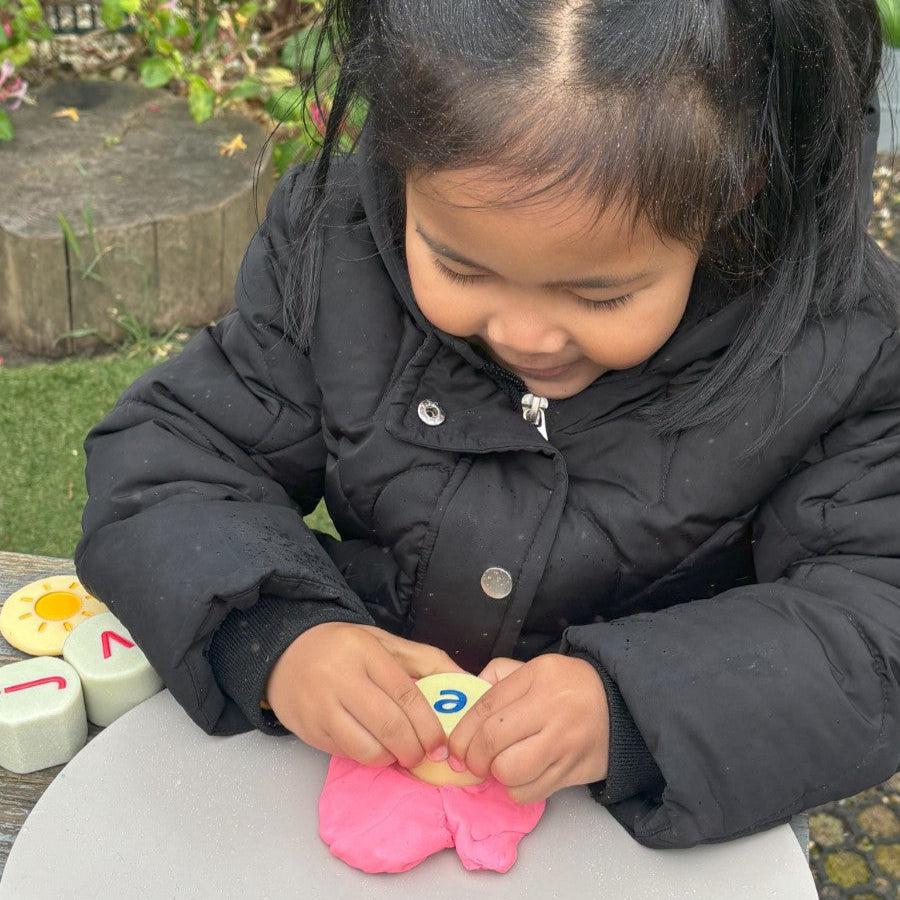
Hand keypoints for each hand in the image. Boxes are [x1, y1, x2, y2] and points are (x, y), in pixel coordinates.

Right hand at [265, 622, 466, 769]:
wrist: (285, 652)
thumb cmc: (344, 648)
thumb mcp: (385, 642)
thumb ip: (426, 661)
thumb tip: (466, 681)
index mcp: (365, 652)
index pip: (405, 694)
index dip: (428, 724)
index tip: (441, 743)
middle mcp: (340, 678)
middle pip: (388, 725)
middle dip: (413, 748)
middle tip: (423, 754)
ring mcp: (320, 707)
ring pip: (366, 747)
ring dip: (390, 757)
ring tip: (398, 751)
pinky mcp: (308, 730)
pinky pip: (346, 753)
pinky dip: (366, 756)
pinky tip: (373, 745)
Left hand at [447, 653, 609, 804]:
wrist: (620, 704)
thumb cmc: (568, 686)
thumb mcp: (534, 667)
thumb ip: (497, 677)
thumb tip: (466, 701)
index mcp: (536, 678)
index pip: (485, 707)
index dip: (462, 733)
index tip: (456, 747)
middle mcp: (550, 709)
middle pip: (492, 742)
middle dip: (474, 758)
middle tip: (473, 762)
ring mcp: (565, 742)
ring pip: (511, 772)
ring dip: (498, 775)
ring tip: (502, 766)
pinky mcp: (575, 770)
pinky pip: (532, 792)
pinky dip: (519, 790)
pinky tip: (522, 777)